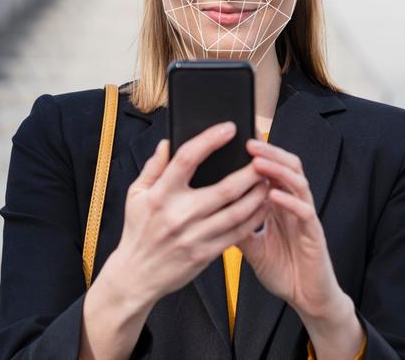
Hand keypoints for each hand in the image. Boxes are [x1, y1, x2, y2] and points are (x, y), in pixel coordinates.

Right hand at [110, 122, 269, 308]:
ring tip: (268, 179)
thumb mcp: (136, 194)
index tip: (229, 128)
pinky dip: (253, 218)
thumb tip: (168, 142)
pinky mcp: (205, 254)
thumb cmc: (137, 230)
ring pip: (236, 212)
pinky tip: (262, 205)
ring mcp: (194, 236)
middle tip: (263, 157)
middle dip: (249, 172)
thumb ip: (154, 167)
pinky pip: (236, 234)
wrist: (136, 276)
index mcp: (160, 195)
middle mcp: (179, 215)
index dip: (209, 140)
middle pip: (224, 188)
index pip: (187, 159)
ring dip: (257, 194)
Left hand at [235, 134, 344, 319]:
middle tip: (249, 142)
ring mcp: (305, 216)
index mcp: (280, 203)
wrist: (307, 297)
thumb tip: (211, 208)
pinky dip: (289, 201)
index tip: (240, 139)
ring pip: (297, 182)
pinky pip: (304, 211)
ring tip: (258, 162)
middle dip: (269, 152)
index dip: (260, 153)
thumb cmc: (283, 269)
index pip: (273, 168)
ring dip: (277, 170)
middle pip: (288, 166)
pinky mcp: (314, 233)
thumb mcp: (252, 245)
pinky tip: (274, 196)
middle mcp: (294, 204)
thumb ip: (237, 224)